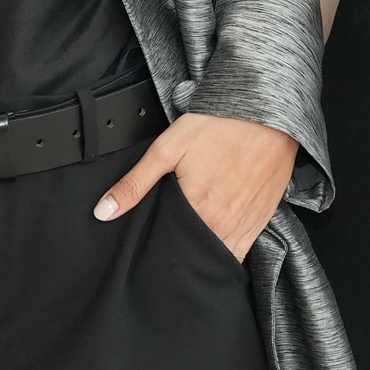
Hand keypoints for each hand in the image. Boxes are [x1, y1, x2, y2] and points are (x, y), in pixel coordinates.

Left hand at [92, 113, 297, 259]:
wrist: (265, 113)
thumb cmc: (217, 126)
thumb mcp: (167, 149)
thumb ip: (135, 184)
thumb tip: (103, 211)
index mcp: (198, 210)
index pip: (173, 247)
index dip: (159, 249)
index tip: (151, 248)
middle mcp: (224, 224)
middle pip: (197, 255)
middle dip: (181, 254)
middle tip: (169, 245)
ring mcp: (247, 224)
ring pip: (221, 256)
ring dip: (205, 256)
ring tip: (190, 246)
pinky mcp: (262, 219)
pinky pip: (243, 250)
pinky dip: (229, 250)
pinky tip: (217, 241)